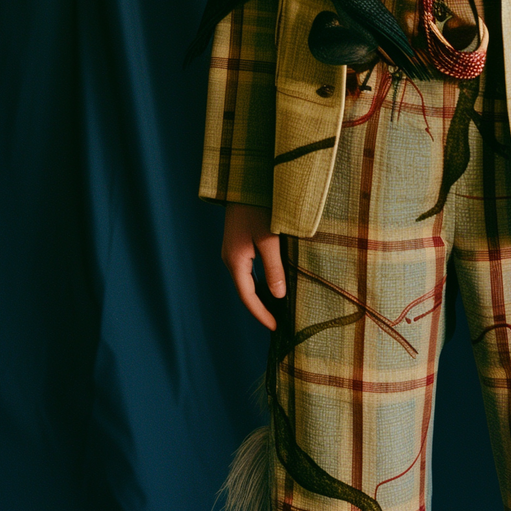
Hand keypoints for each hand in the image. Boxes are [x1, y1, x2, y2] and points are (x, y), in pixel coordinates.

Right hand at [222, 202, 285, 329]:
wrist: (245, 182)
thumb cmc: (258, 208)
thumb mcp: (269, 239)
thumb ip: (274, 268)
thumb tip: (278, 296)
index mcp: (235, 261)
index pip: (248, 297)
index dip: (261, 314)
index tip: (276, 327)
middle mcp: (230, 259)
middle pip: (246, 291)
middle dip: (262, 307)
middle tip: (279, 322)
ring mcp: (232, 251)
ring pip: (247, 280)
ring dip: (262, 294)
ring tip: (279, 308)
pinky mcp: (238, 244)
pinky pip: (248, 270)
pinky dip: (260, 281)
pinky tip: (273, 284)